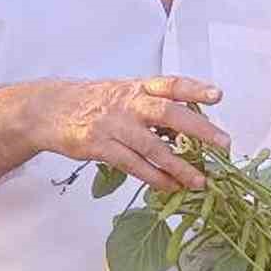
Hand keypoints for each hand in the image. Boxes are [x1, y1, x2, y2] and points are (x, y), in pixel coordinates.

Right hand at [35, 75, 229, 192]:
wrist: (48, 109)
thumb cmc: (95, 101)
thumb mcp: (124, 93)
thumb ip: (154, 105)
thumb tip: (192, 124)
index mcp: (138, 87)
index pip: (171, 84)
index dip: (195, 89)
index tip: (217, 96)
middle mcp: (128, 103)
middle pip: (168, 113)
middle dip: (198, 129)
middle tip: (223, 143)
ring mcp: (114, 125)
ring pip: (153, 147)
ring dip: (180, 166)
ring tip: (201, 180)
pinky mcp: (100, 147)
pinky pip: (133, 165)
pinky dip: (155, 178)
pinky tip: (171, 187)